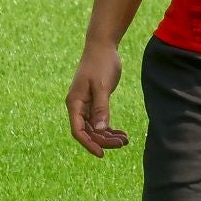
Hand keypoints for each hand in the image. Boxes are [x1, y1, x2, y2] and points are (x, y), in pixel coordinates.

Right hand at [66, 41, 127, 156]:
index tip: (102, 154)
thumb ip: (101, 108)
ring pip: (94, 127)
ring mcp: (85, 104)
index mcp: (74, 103)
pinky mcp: (94, 102)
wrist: (102, 46)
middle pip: (88, 131)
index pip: (78, 130)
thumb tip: (100, 130)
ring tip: (125, 140)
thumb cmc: (101, 63)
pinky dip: (109, 127)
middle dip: (104, 140)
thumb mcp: (102, 86)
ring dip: (108, 135)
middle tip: (123, 143)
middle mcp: (77, 106)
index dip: (88, 144)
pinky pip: (99, 120)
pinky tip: (121, 133)